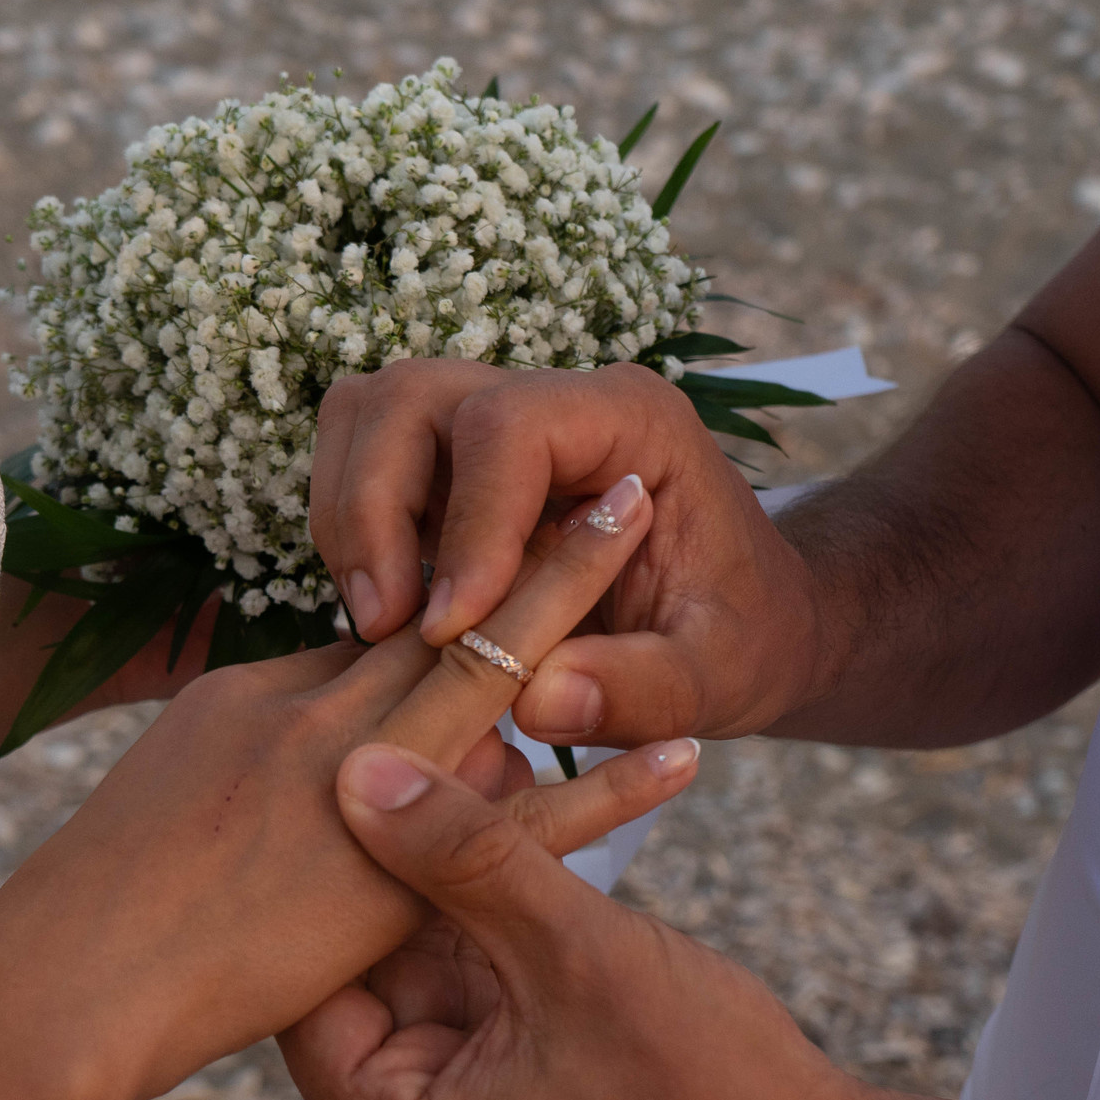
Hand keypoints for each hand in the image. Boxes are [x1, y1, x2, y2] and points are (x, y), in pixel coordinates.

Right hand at [0, 480, 705, 1099]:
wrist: (74, 985)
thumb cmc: (105, 899)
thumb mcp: (187, 786)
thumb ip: (271, 738)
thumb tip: (350, 719)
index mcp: (265, 695)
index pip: (383, 616)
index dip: (461, 557)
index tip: (523, 512)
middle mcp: (320, 719)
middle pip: (451, 611)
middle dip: (538, 544)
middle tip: (624, 488)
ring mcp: (361, 788)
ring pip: (494, 682)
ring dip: (576, 607)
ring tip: (650, 535)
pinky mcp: (393, 877)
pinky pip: (530, 827)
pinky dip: (610, 788)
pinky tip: (683, 758)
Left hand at [277, 739, 859, 1099]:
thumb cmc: (708, 1084)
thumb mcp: (570, 951)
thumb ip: (461, 857)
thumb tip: (354, 769)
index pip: (310, 989)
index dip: (337, 872)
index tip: (359, 765)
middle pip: (368, 979)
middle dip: (408, 865)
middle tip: (434, 745)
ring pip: (429, 977)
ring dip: (462, 882)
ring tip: (488, 761)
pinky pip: (481, 998)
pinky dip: (502, 924)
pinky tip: (523, 820)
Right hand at [309, 359, 826, 746]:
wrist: (748, 622)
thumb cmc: (743, 637)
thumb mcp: (719, 680)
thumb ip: (647, 690)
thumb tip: (539, 701)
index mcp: (632, 419)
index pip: (509, 425)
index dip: (466, 526)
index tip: (451, 633)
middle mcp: (555, 399)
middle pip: (411, 398)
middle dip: (375, 512)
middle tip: (386, 629)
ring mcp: (495, 421)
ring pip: (370, 417)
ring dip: (351, 519)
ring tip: (380, 625)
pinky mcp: (455, 466)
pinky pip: (364, 464)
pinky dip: (354, 536)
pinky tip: (390, 619)